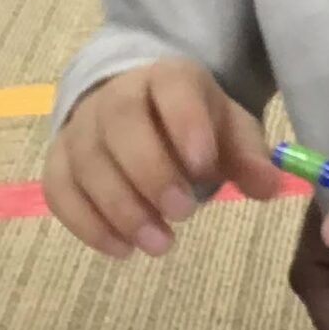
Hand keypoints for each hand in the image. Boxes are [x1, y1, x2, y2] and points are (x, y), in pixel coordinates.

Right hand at [44, 58, 281, 259]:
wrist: (138, 110)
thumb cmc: (192, 125)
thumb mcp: (230, 131)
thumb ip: (248, 156)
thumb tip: (270, 186)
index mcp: (168, 79)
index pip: (171, 87)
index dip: (185, 123)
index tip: (204, 166)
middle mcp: (116, 96)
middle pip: (119, 122)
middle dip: (149, 172)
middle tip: (183, 214)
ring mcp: (81, 128)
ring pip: (85, 160)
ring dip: (120, 207)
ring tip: (160, 245)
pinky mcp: (60, 162)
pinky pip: (59, 189)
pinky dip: (86, 223)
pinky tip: (121, 250)